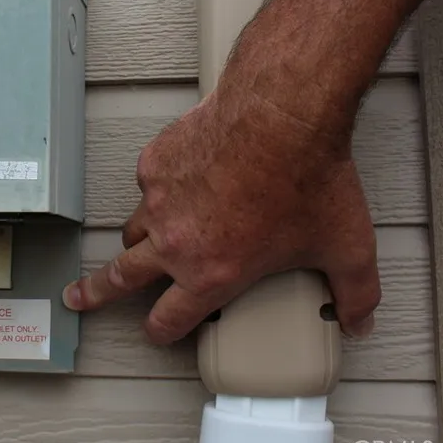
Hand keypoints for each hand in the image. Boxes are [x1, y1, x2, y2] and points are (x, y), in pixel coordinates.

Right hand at [62, 46, 380, 344]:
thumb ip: (356, 294)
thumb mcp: (345, 246)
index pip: (168, 320)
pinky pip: (149, 184)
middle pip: (118, 278)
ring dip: (133, 240)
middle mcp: (175, 241)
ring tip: (135, 240)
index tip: (158, 331)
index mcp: (210, 273)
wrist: (283, 111)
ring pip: (131, 229)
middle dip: (95, 294)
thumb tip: (363, 320)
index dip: (162, 332)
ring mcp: (159, 199)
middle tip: (78, 298)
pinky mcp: (157, 161)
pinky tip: (184, 179)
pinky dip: (161, 188)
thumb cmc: (308, 176)